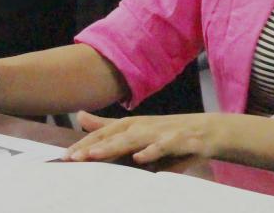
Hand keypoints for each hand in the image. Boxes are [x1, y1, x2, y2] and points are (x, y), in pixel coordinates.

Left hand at [65, 111, 220, 163]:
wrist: (208, 132)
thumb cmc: (168, 132)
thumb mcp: (136, 128)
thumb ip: (108, 125)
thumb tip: (80, 116)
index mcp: (133, 125)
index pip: (105, 133)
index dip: (85, 143)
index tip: (65, 156)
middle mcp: (145, 126)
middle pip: (115, 134)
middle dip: (94, 145)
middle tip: (72, 157)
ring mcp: (162, 133)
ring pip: (134, 139)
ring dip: (114, 146)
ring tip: (95, 155)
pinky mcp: (180, 141)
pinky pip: (164, 146)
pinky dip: (152, 151)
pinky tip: (140, 157)